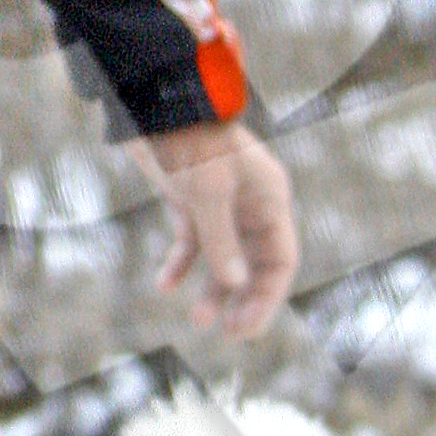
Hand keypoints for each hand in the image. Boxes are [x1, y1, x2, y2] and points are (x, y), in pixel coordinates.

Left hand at [132, 119, 298, 341]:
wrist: (154, 102)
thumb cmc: (190, 140)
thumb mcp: (208, 193)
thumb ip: (221, 242)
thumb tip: (235, 287)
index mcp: (270, 198)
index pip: (281, 259)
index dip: (268, 297)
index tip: (246, 329)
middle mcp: (251, 203)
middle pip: (255, 263)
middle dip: (243, 299)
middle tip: (227, 333)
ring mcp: (221, 202)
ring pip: (223, 257)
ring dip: (213, 288)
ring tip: (198, 319)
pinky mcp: (191, 199)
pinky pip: (193, 241)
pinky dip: (181, 263)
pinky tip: (165, 284)